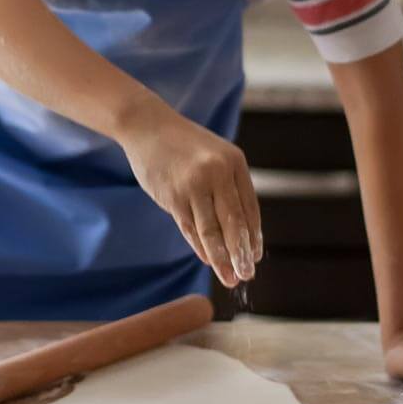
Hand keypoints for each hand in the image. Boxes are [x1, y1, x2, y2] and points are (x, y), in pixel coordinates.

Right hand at [117, 97, 262, 287]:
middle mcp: (218, 172)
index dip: (253, 236)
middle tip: (247, 275)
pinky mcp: (173, 196)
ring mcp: (194, 185)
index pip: (250, 208)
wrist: (148, 126)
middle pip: (234, 223)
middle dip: (241, 254)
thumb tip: (241, 231)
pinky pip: (190, 228)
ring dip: (222, 259)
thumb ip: (228, 187)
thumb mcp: (215, 156)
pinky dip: (200, 247)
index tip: (254, 256)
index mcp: (234, 162)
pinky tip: (208, 260)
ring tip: (230, 277)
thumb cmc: (184, 146)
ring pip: (212, 231)